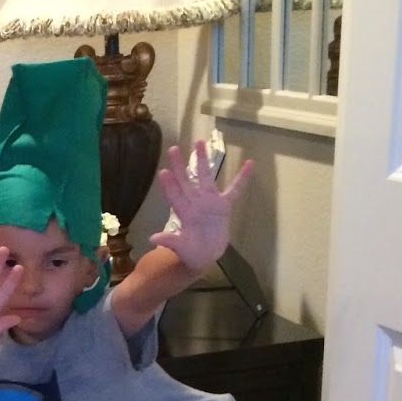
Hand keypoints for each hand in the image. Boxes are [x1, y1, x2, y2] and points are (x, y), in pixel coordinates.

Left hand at [148, 141, 253, 272]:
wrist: (205, 258)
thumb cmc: (191, 254)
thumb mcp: (181, 249)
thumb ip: (170, 241)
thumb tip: (152, 239)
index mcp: (184, 214)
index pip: (175, 196)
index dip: (169, 185)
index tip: (163, 172)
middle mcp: (195, 204)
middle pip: (186, 181)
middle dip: (179, 166)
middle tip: (173, 148)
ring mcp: (209, 202)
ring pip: (205, 178)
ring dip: (203, 161)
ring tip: (200, 142)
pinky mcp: (224, 206)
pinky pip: (235, 190)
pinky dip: (241, 179)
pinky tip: (249, 163)